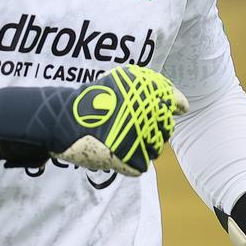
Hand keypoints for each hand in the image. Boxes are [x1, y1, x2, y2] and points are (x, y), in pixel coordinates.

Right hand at [0, 65, 189, 175]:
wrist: (63, 121)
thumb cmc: (92, 99)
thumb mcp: (123, 80)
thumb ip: (152, 87)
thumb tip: (182, 105)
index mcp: (150, 95)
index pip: (175, 103)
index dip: (172, 106)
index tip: (168, 110)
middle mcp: (150, 117)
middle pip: (165, 129)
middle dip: (151, 128)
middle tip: (129, 126)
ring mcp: (143, 141)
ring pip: (155, 149)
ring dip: (141, 145)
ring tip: (119, 137)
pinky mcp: (134, 162)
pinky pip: (140, 165)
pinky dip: (129, 160)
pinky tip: (114, 150)